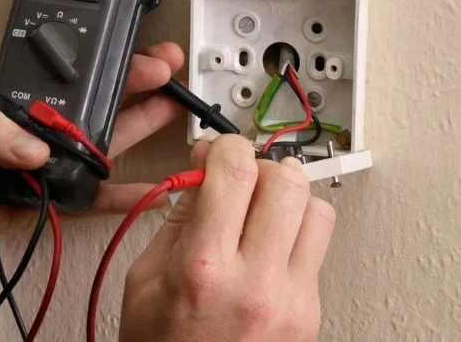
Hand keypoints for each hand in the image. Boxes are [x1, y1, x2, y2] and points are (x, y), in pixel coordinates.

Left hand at [0, 42, 184, 290]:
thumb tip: (32, 147)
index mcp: (8, 97)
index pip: (64, 76)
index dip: (99, 63)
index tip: (130, 51)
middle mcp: (28, 130)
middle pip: (92, 106)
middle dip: (132, 86)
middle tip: (166, 72)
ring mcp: (36, 167)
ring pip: (97, 146)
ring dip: (134, 128)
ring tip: (168, 109)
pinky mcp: (37, 205)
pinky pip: (82, 199)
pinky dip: (114, 196)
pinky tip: (142, 186)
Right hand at [120, 135, 335, 341]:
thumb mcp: (143, 279)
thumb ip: (178, 218)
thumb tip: (204, 174)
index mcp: (204, 269)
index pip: (235, 170)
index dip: (224, 146)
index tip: (214, 152)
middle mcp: (256, 283)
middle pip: (287, 180)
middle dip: (259, 165)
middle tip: (239, 178)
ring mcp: (292, 302)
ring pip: (317, 209)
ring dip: (287, 197)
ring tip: (259, 211)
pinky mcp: (310, 315)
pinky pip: (318, 248)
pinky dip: (294, 233)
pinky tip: (267, 245)